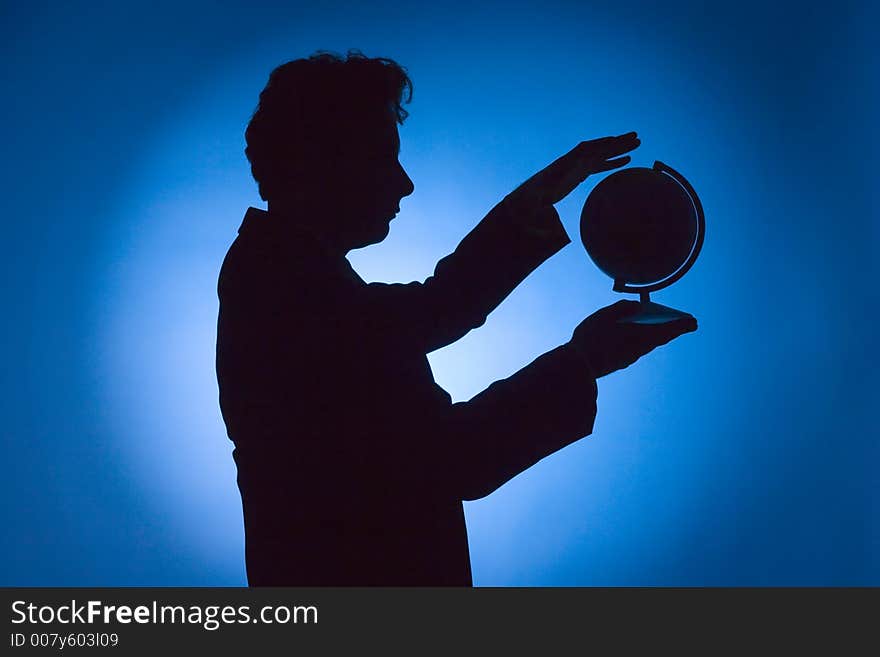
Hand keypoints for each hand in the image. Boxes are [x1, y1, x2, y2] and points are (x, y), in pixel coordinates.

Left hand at [504, 132, 640, 209]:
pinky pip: (600, 164)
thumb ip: (540, 209)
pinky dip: (613, 161)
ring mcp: (578, 166)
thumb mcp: (535, 204)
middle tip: (635, 137)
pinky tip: (627, 160)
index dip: (599, 148)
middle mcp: (573, 162)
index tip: (614, 143)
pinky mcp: (581, 172)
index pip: (583, 154)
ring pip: (601, 154)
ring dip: (619, 148)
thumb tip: (547, 220)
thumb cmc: (532, 201)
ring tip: (638, 143)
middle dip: (615, 142)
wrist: (529, 197)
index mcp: (564, 166)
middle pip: (596, 148)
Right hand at [568, 300, 696, 377]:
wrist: (578, 367)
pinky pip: (639, 348)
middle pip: (660, 337)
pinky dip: (646, 340)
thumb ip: (621, 308)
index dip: (680, 325)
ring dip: (659, 334)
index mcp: (640, 336)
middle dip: (674, 329)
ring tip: (665, 327)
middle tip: (688, 324)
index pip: (667, 329)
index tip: (692, 321)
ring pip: (650, 343)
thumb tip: (634, 307)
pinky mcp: (621, 362)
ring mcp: (630, 357)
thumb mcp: (604, 316)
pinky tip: (640, 336)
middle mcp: (639, 349)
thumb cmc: (591, 339)